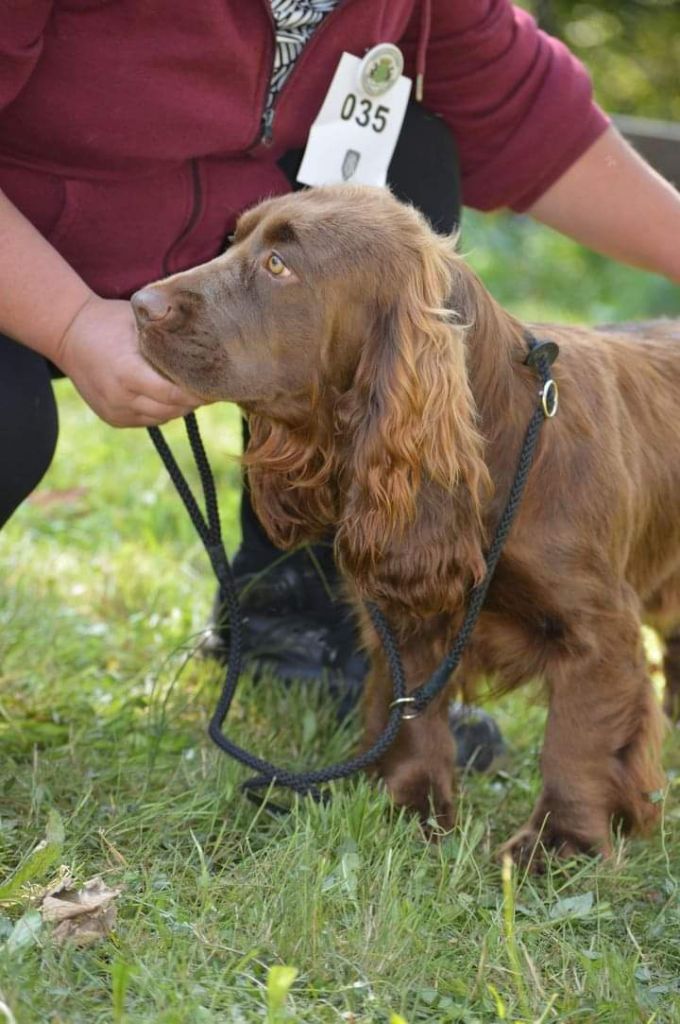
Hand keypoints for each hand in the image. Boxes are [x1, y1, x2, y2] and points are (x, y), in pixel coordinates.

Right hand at [55, 294, 202, 426]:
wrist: (67, 334)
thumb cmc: (108, 321)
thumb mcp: (138, 322)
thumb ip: (167, 336)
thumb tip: (205, 345)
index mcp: (127, 373)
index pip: (174, 394)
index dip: (198, 393)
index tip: (216, 384)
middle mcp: (120, 398)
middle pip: (172, 410)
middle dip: (194, 401)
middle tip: (212, 387)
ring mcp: (115, 412)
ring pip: (162, 418)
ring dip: (179, 407)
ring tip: (192, 390)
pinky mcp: (113, 419)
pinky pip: (148, 420)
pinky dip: (162, 410)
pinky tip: (169, 395)